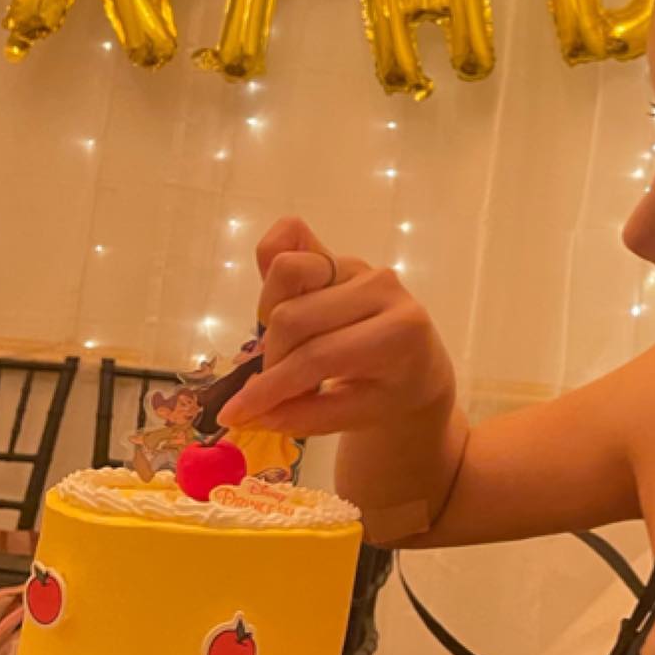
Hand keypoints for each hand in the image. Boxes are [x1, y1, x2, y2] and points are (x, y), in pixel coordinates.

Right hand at [216, 216, 455, 437]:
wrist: (418, 369)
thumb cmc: (391, 395)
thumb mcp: (355, 417)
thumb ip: (300, 414)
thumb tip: (242, 412)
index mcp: (399, 331)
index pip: (317, 355)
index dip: (271, 387)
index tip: (236, 414)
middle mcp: (381, 287)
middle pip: (293, 315)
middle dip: (272, 360)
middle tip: (276, 388)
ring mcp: (359, 265)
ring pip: (286, 274)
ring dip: (271, 319)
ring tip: (287, 351)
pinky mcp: (338, 256)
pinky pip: (290, 236)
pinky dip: (271, 262)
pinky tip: (276, 302)